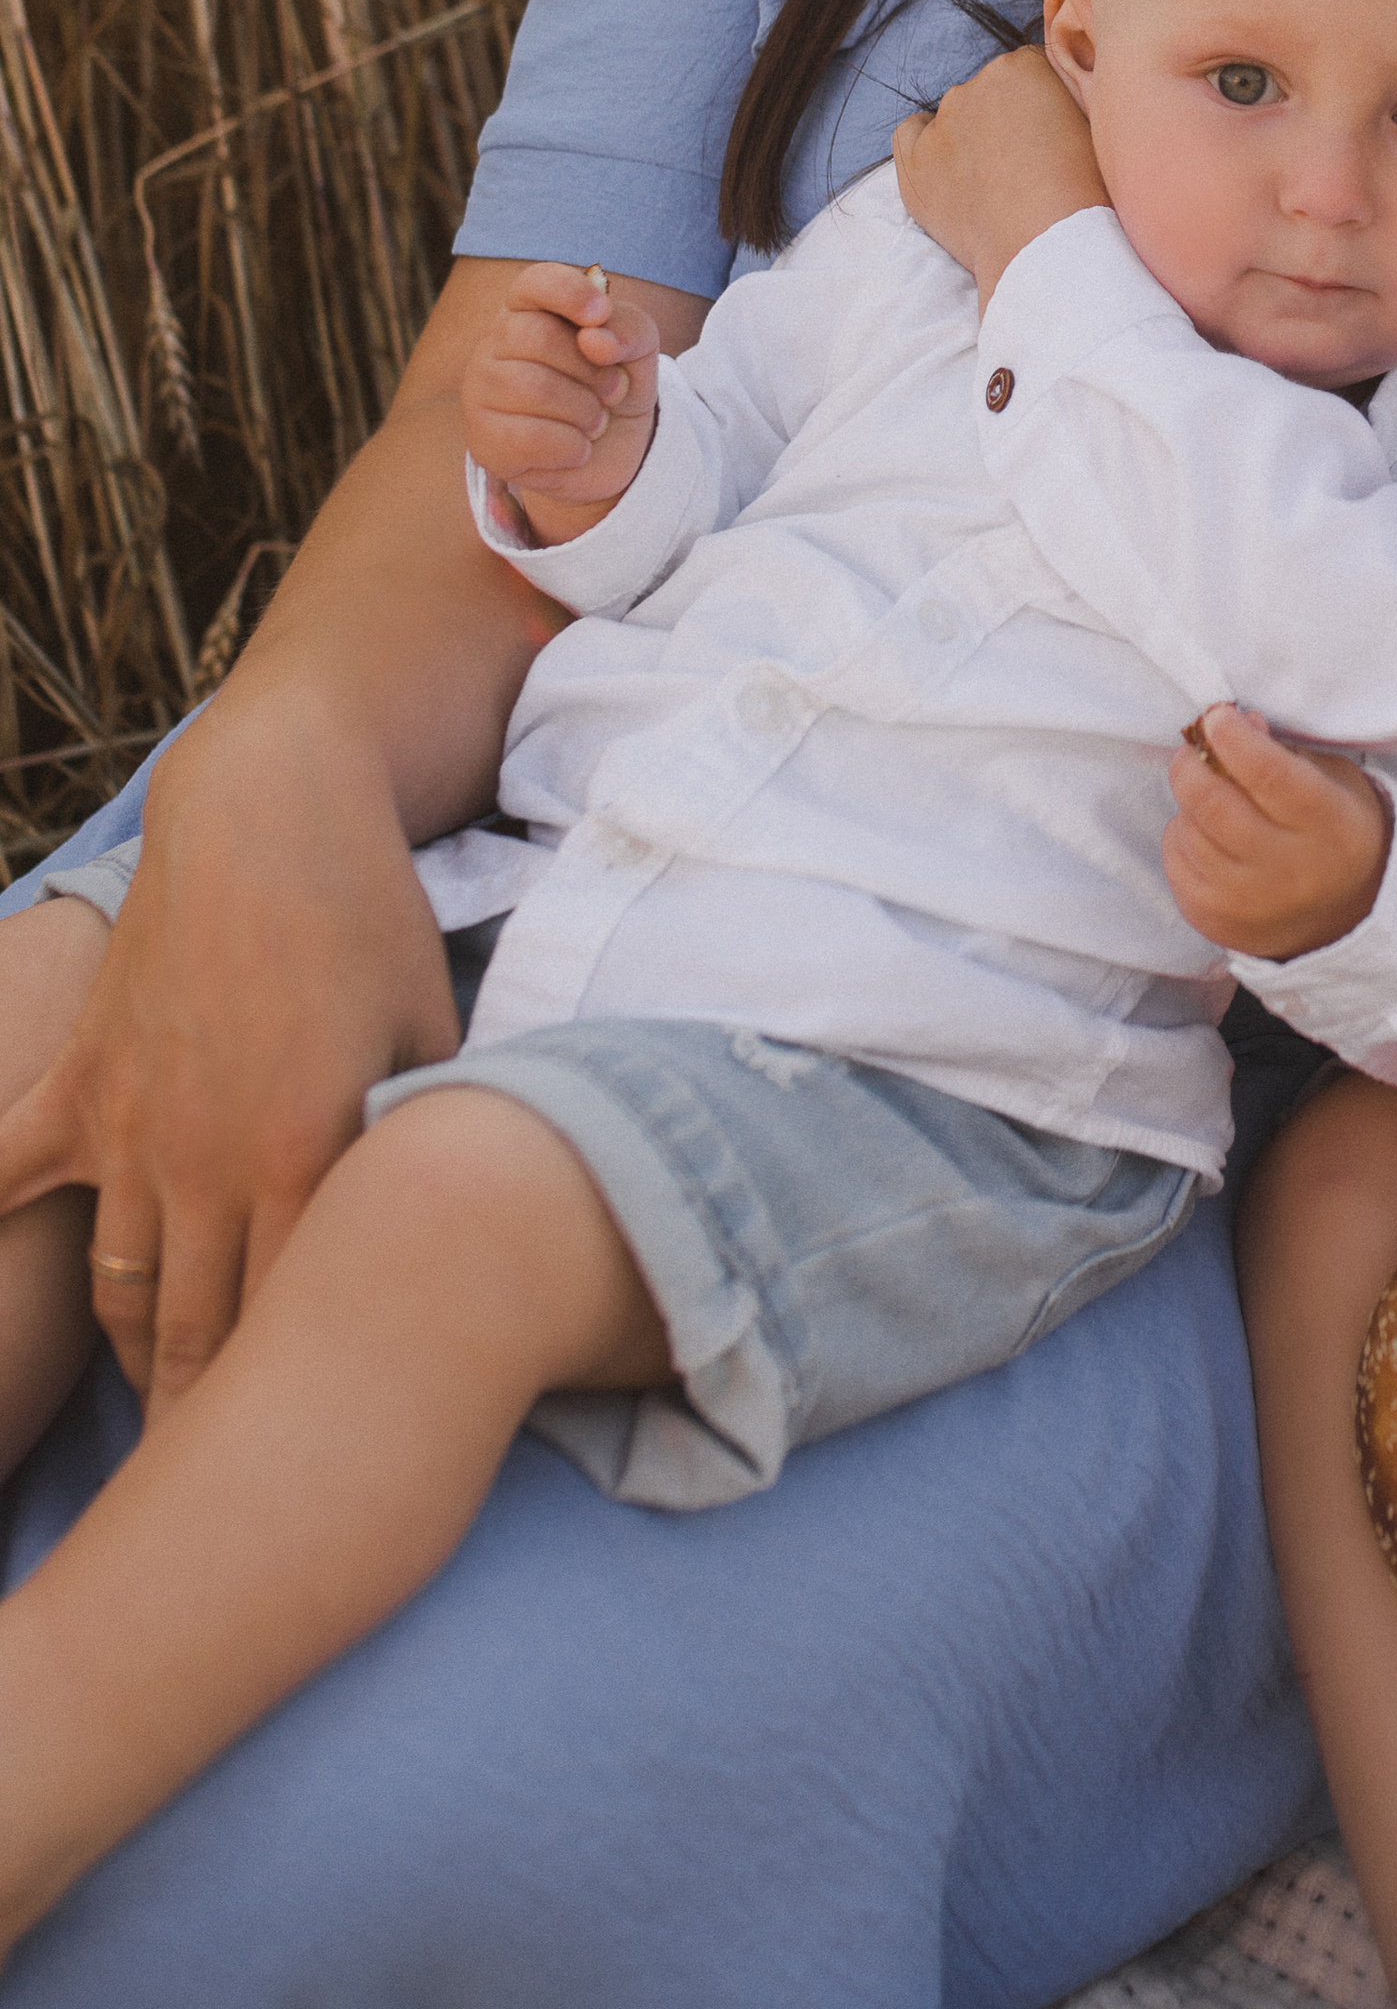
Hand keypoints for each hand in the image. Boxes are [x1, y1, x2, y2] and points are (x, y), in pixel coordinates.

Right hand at [0, 707, 462, 1416]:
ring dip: (141, 1360)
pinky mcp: (79, 1083)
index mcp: (309, 1159)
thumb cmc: (371, 920)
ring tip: (162, 1413)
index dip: (291, 1410)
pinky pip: (5, 1178)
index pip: (296, 1325)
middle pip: (198, 1337)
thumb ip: (418, 1141)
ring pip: (125, 1287)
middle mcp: (210, 1163)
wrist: (269, 812)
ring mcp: (131, 1127)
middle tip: (214, 1505)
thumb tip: (432, 1230)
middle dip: (205, 1428)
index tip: (300, 1477)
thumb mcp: (432, 1032)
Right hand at [459, 263, 659, 538]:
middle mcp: (496, 343)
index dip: (568, 293)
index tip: (600, 313)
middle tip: (614, 392)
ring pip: (532, 388)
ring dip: (585, 412)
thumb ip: (629, 329)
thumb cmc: (614, 387)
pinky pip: (528, 438)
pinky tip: (577, 449)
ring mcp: (481, 390)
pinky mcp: (482, 439)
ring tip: (595, 422)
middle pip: (537, 337)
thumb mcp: (638, 351)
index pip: (535, 282)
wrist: (608, 454)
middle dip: (592, 371)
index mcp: (531, 308)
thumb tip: (595, 339)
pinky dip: (571, 447)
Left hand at [895, 46, 1107, 314]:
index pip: (1031, 68)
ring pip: (956, 116)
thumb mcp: (1099, 127)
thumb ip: (1077, 94)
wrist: (1047, 248)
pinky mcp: (914, 164)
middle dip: (1008, 117)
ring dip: (972, 135)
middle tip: (1030, 161)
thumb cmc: (1087, 192)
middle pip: (991, 91)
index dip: (1045, 101)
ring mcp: (940, 125)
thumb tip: (1073, 87)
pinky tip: (952, 169)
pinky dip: (927, 146)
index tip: (1054, 131)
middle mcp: (974, 86)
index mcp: (1022, 68)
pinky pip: (910, 136)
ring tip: (997, 179)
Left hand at [1163, 702, 1389, 960]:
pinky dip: (1181, 837)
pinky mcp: (1219, 922)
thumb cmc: (1333, 828)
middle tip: (1194, 749)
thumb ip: (1281, 751)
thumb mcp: (1330, 779)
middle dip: (1191, 764)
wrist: (1347, 916)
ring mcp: (1252, 902)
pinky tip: (1205, 833)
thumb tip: (1233, 723)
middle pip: (1213, 805)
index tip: (1217, 716)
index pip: (1267, 774)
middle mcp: (1290, 870)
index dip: (1233, 737)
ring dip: (1188, 802)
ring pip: (1189, 833)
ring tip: (1208, 794)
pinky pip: (1177, 864)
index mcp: (1328, 823)